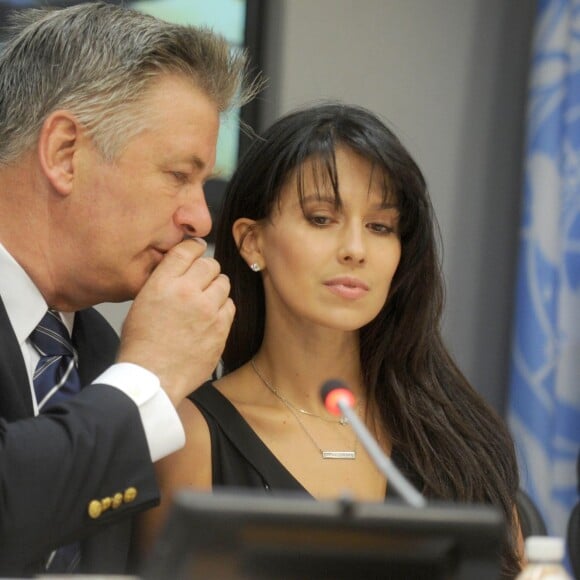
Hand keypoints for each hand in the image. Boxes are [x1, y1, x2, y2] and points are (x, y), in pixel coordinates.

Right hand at [117, 238, 234, 405]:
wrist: (152, 378)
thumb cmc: (142, 344)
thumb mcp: (142, 302)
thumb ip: (163, 280)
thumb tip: (182, 267)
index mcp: (163, 283)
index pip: (188, 250)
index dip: (195, 248)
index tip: (198, 251)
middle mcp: (187, 292)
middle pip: (210, 264)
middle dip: (206, 271)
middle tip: (201, 282)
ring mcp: (207, 310)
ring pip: (224, 283)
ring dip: (216, 289)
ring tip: (205, 302)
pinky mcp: (220, 328)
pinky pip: (230, 306)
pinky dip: (222, 309)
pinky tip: (210, 318)